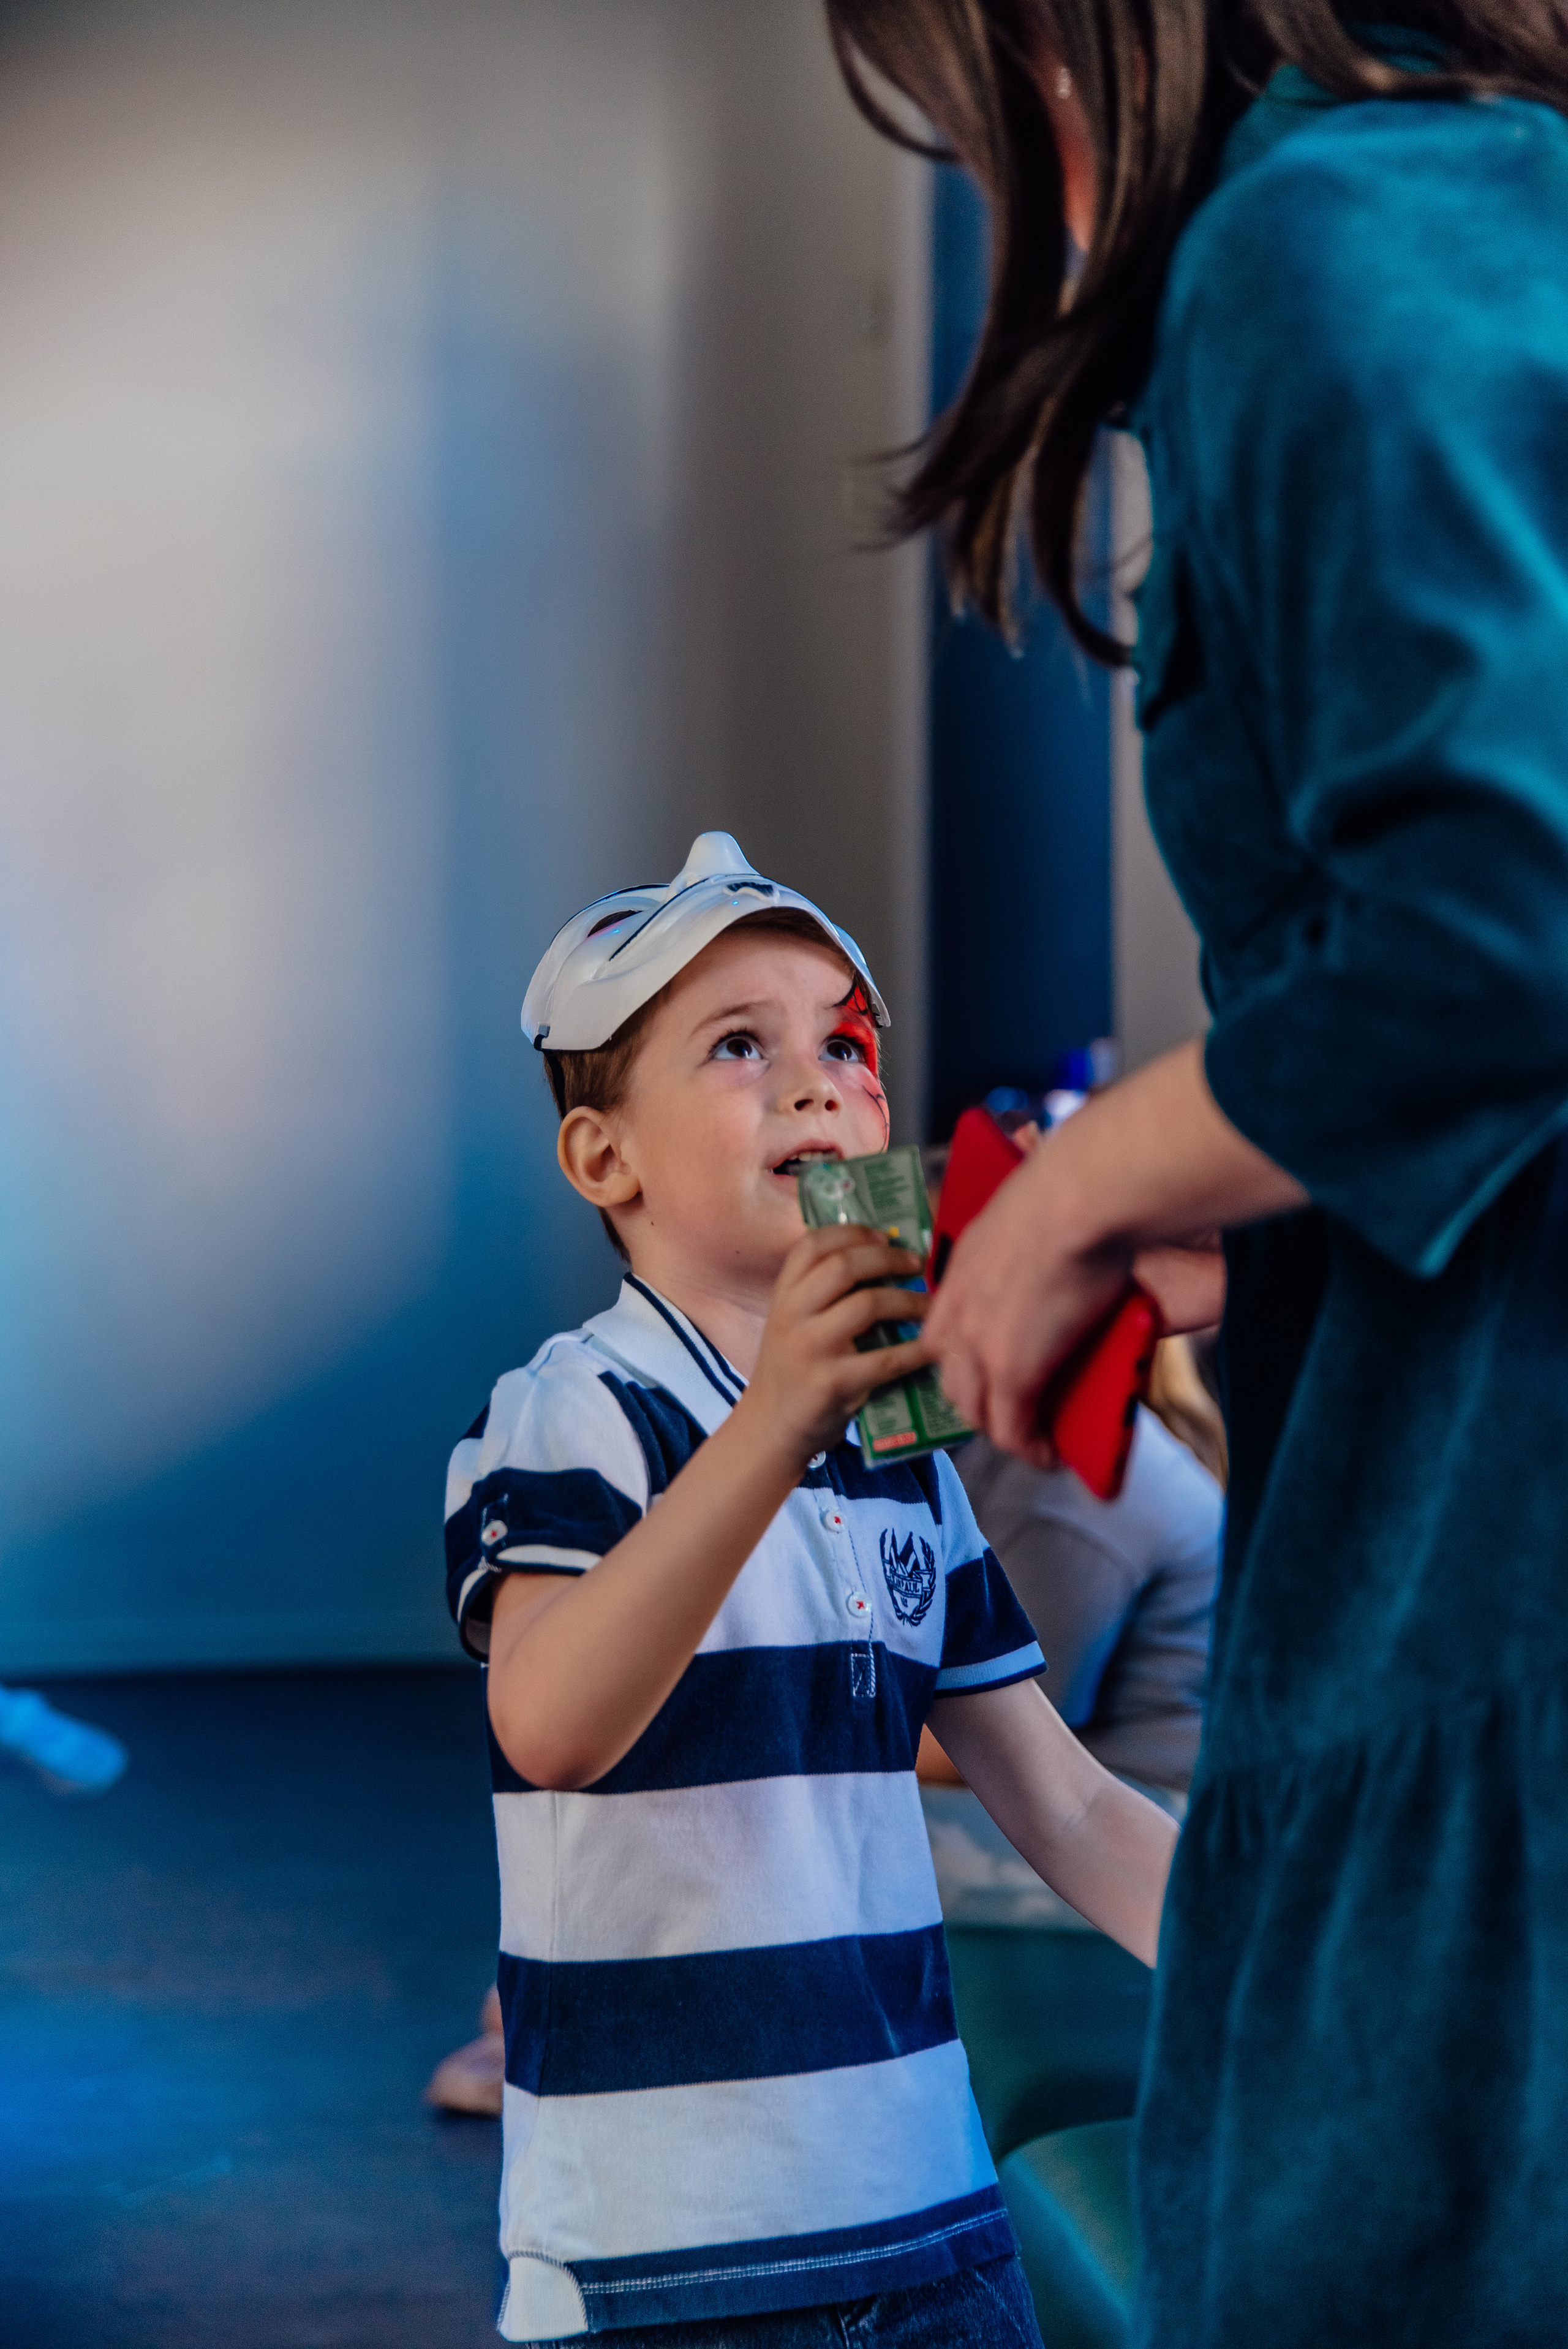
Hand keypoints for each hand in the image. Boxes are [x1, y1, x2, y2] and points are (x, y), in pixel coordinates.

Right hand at [745, 1224, 931, 1464]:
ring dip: (909, 1300)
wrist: (771, 1428)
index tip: (885, 1235)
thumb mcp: (793, 1323)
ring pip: (868, 1304)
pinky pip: (888, 1358)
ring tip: (929, 1303)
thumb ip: (822, 1294)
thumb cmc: (793, 1369)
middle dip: (888, 1258)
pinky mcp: (833, 1383)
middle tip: (916, 1264)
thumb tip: (884, 1258)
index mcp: (783, 1294)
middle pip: (844, 1265)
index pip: (813, 1244)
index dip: (853, 1232)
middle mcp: (792, 1315)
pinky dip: (917, 1350)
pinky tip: (932, 1346)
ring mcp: (810, 1348)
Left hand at [923, 1041, 1304, 1466]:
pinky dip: (1031, 1449)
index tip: (985, 1370)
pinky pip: (1013, 1429)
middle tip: (1009, 1414)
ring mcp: (979, 1343)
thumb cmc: (1074, 1184)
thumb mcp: (1037, 1206)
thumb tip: (1049, 1210)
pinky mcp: (1012, 1371)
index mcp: (963, 1266)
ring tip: (1033, 1439)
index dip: (962, 1357)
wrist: (1082, 1195)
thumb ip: (1038, 1230)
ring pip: (976, 1408)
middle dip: (978, 1401)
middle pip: (951, 1375)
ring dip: (1004, 1429)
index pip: (942, 1328)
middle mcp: (959, 1307)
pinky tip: (1051, 1455)